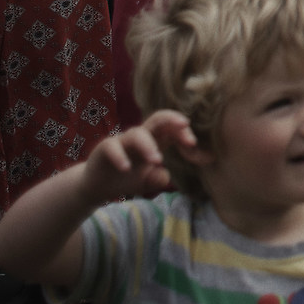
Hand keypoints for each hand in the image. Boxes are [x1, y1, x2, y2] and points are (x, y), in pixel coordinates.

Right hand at [78, 110, 196, 203]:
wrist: (98, 185)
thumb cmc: (129, 177)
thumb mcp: (148, 180)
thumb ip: (161, 177)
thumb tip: (167, 177)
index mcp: (156, 139)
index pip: (175, 129)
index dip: (188, 138)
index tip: (204, 156)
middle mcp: (141, 135)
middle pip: (158, 118)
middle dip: (173, 120)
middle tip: (187, 130)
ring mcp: (122, 140)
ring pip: (137, 133)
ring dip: (149, 146)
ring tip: (158, 161)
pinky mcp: (104, 148)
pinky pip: (112, 146)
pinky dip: (120, 156)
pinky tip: (127, 169)